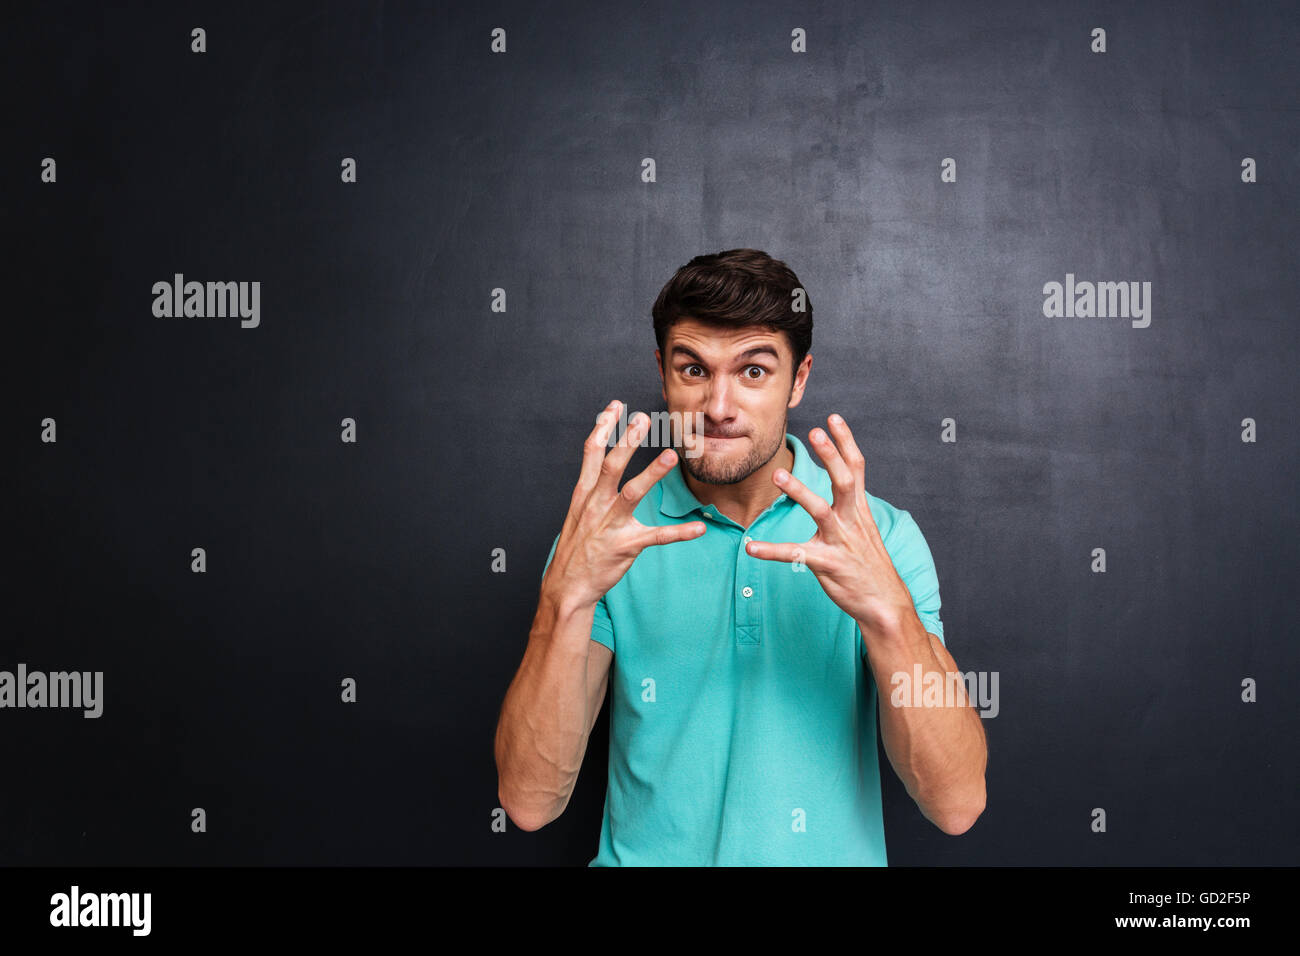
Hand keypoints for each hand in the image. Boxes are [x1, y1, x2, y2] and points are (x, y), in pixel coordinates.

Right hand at [542, 400, 705, 608]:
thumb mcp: (578, 512)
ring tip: (670, 455)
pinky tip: (700, 528)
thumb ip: (592, 488)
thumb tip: (605, 463)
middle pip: (611, 466)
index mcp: (584, 495)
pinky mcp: (625, 547)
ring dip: (651, 474)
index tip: (615, 406)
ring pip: (631, 494)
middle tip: (643, 418)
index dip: (603, 428)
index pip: (591, 454)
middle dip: (626, 441)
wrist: (568, 586)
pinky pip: (656, 537)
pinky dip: (679, 533)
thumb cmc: (577, 548)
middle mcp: (595, 506)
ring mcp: (610, 526)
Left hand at [744, 415, 914, 632]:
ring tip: (777, 475)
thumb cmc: (869, 565)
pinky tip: (751, 547)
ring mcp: (841, 543)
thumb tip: (840, 483)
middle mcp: (852, 521)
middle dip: (830, 455)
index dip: (846, 442)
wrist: (885, 604)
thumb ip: (851, 506)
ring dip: (799, 491)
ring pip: (820, 511)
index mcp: (859, 510)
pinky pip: (796, 555)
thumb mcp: (865, 529)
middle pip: (844, 481)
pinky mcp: (828, 565)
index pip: (856, 468)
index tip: (833, 417)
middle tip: (814, 431)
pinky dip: (772, 551)